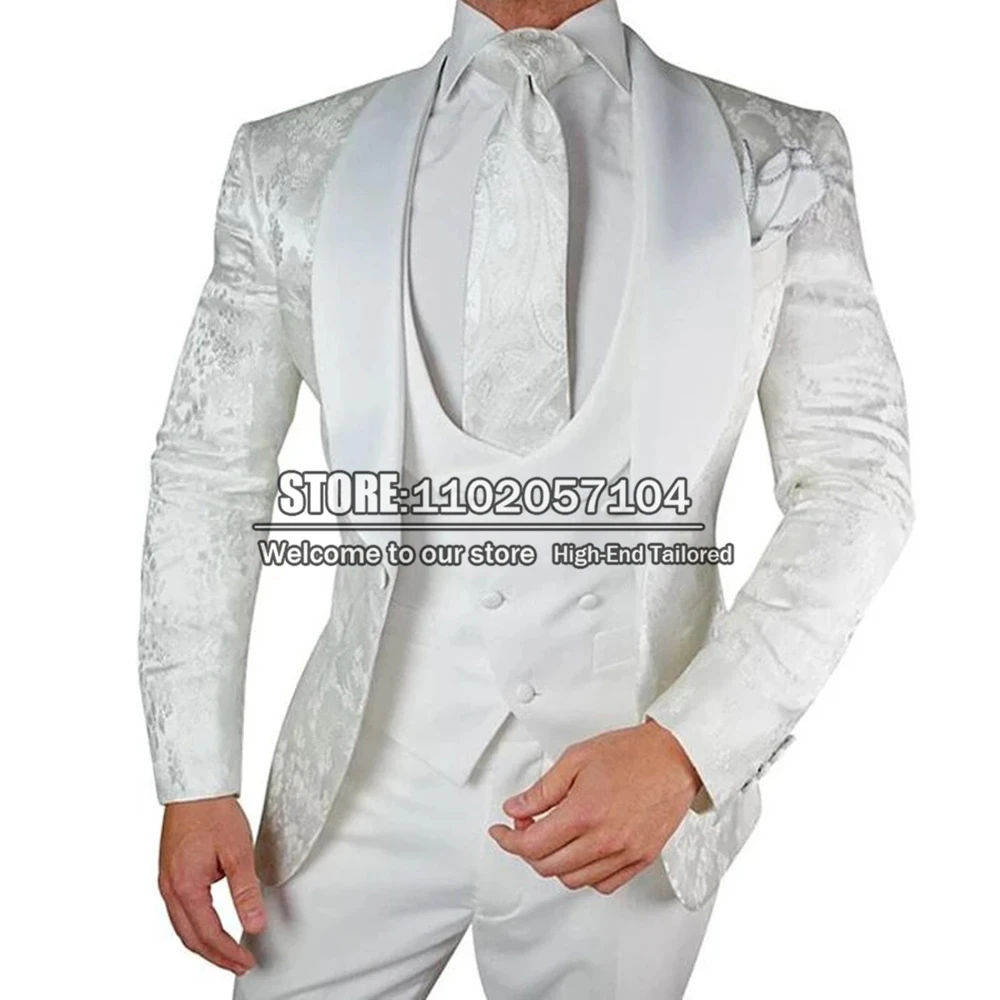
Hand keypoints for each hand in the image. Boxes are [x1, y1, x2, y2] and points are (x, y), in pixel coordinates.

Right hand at [158, 795, 265, 975]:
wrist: (196, 786)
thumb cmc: (214, 812)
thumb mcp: (239, 853)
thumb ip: (246, 893)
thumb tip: (255, 924)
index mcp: (185, 887)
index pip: (208, 934)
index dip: (228, 953)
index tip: (247, 962)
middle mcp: (170, 888)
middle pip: (190, 938)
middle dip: (215, 956)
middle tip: (239, 965)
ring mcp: (167, 881)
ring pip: (182, 927)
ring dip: (205, 944)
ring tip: (228, 952)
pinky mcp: (169, 873)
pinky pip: (179, 912)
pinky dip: (196, 926)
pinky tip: (210, 926)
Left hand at [488, 718, 700, 894]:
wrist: (676, 757)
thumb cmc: (631, 753)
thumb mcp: (576, 759)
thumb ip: (542, 789)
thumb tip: (516, 808)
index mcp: (584, 813)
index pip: (532, 844)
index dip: (508, 840)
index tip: (501, 831)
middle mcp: (604, 840)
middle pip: (548, 866)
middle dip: (527, 849)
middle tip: (525, 826)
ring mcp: (624, 854)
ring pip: (573, 879)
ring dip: (554, 862)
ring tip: (553, 837)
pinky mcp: (641, 859)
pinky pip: (603, 884)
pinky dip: (584, 874)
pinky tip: (580, 851)